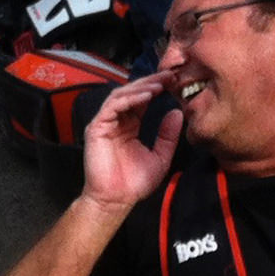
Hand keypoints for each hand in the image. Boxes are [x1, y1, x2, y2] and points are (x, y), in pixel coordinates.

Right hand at [79, 71, 181, 209]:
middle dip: (151, 82)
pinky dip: (129, 99)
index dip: (157, 88)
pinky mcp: (97, 128)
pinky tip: (146, 96)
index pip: (142, 100)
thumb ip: (167, 135)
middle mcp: (116, 121)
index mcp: (129, 126)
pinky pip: (112, 107)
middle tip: (170, 75)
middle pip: (132, 93)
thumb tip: (177, 113)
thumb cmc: (134, 183)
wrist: (116, 200)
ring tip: (159, 84)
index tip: (175, 81)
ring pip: (121, 96)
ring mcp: (105, 123)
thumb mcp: (160, 156)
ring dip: (141, 88)